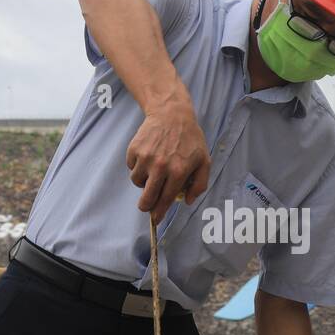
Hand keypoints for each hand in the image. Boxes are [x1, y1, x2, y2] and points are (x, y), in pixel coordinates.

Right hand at [125, 85, 209, 222]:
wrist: (171, 114)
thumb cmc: (190, 139)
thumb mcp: (204, 161)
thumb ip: (199, 184)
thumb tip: (188, 201)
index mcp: (178, 172)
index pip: (166, 200)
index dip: (159, 213)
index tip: (155, 220)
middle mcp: (160, 167)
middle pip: (146, 198)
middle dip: (146, 206)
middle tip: (147, 205)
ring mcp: (146, 158)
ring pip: (137, 182)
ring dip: (143, 182)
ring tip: (153, 171)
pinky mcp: (134, 150)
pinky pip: (131, 168)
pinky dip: (137, 167)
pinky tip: (147, 157)